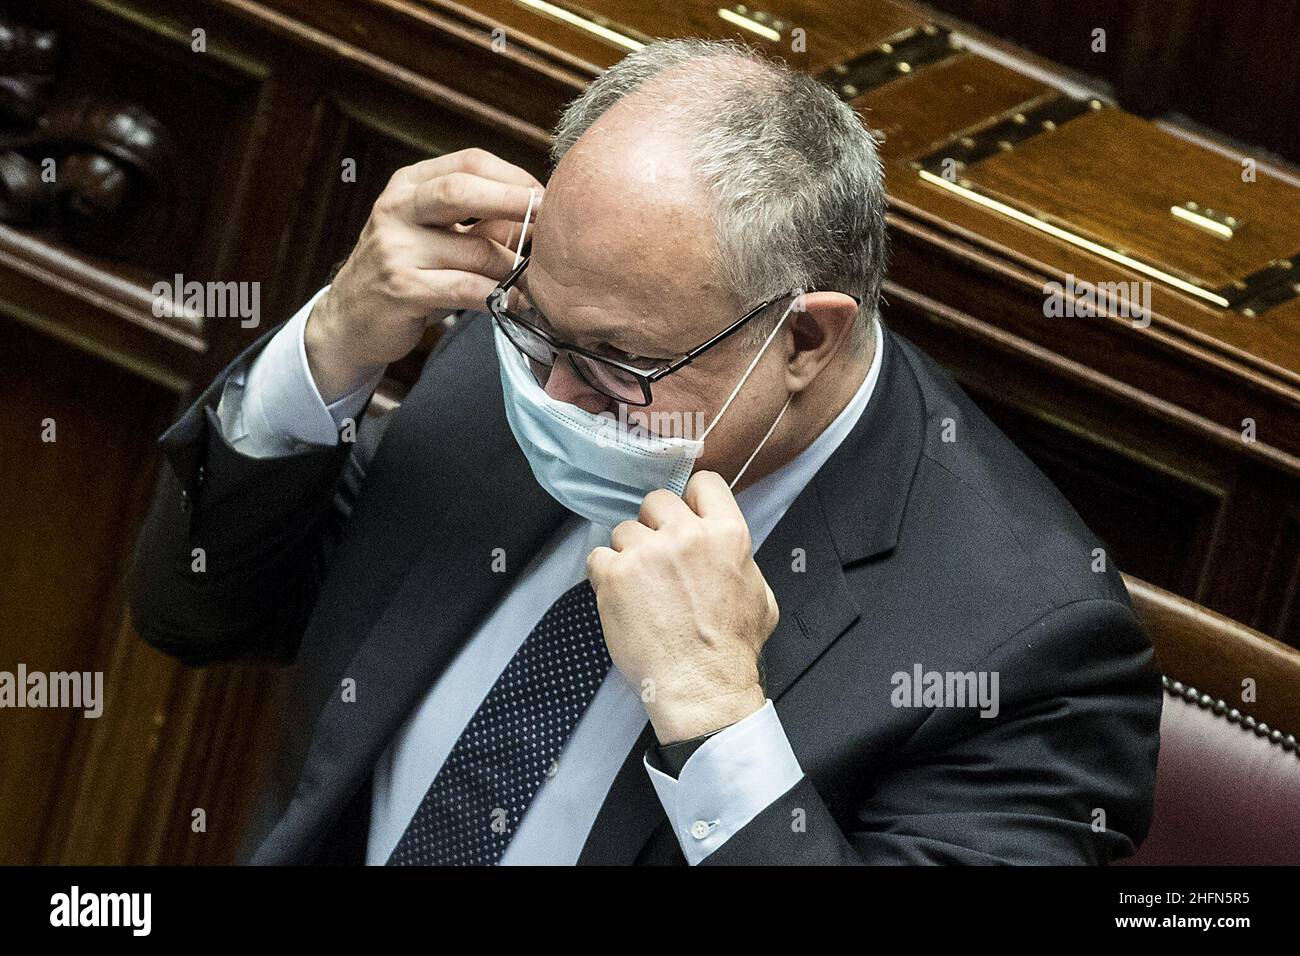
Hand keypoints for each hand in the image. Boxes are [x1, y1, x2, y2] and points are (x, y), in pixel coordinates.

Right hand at [305, 148, 542, 399]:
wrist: (350, 320)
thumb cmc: (408, 273)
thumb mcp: (437, 237)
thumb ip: (481, 223)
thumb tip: (541, 216)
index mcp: (408, 185)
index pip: (468, 162)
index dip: (513, 177)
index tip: (544, 197)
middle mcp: (397, 208)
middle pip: (463, 189)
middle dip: (515, 202)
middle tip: (551, 222)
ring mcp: (395, 248)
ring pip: (476, 250)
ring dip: (515, 267)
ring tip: (538, 279)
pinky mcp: (402, 289)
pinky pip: (466, 288)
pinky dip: (500, 296)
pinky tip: (518, 303)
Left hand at [586, 472, 778, 743]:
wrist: (701, 687)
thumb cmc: (731, 648)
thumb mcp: (760, 594)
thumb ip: (739, 558)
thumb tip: (725, 547)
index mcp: (726, 534)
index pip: (704, 483)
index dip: (692, 499)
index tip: (684, 517)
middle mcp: (686, 536)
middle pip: (656, 500)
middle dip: (654, 525)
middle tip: (657, 557)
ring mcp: (647, 553)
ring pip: (624, 530)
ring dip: (628, 553)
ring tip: (639, 588)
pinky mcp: (615, 575)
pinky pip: (598, 557)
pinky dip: (604, 575)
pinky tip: (620, 597)